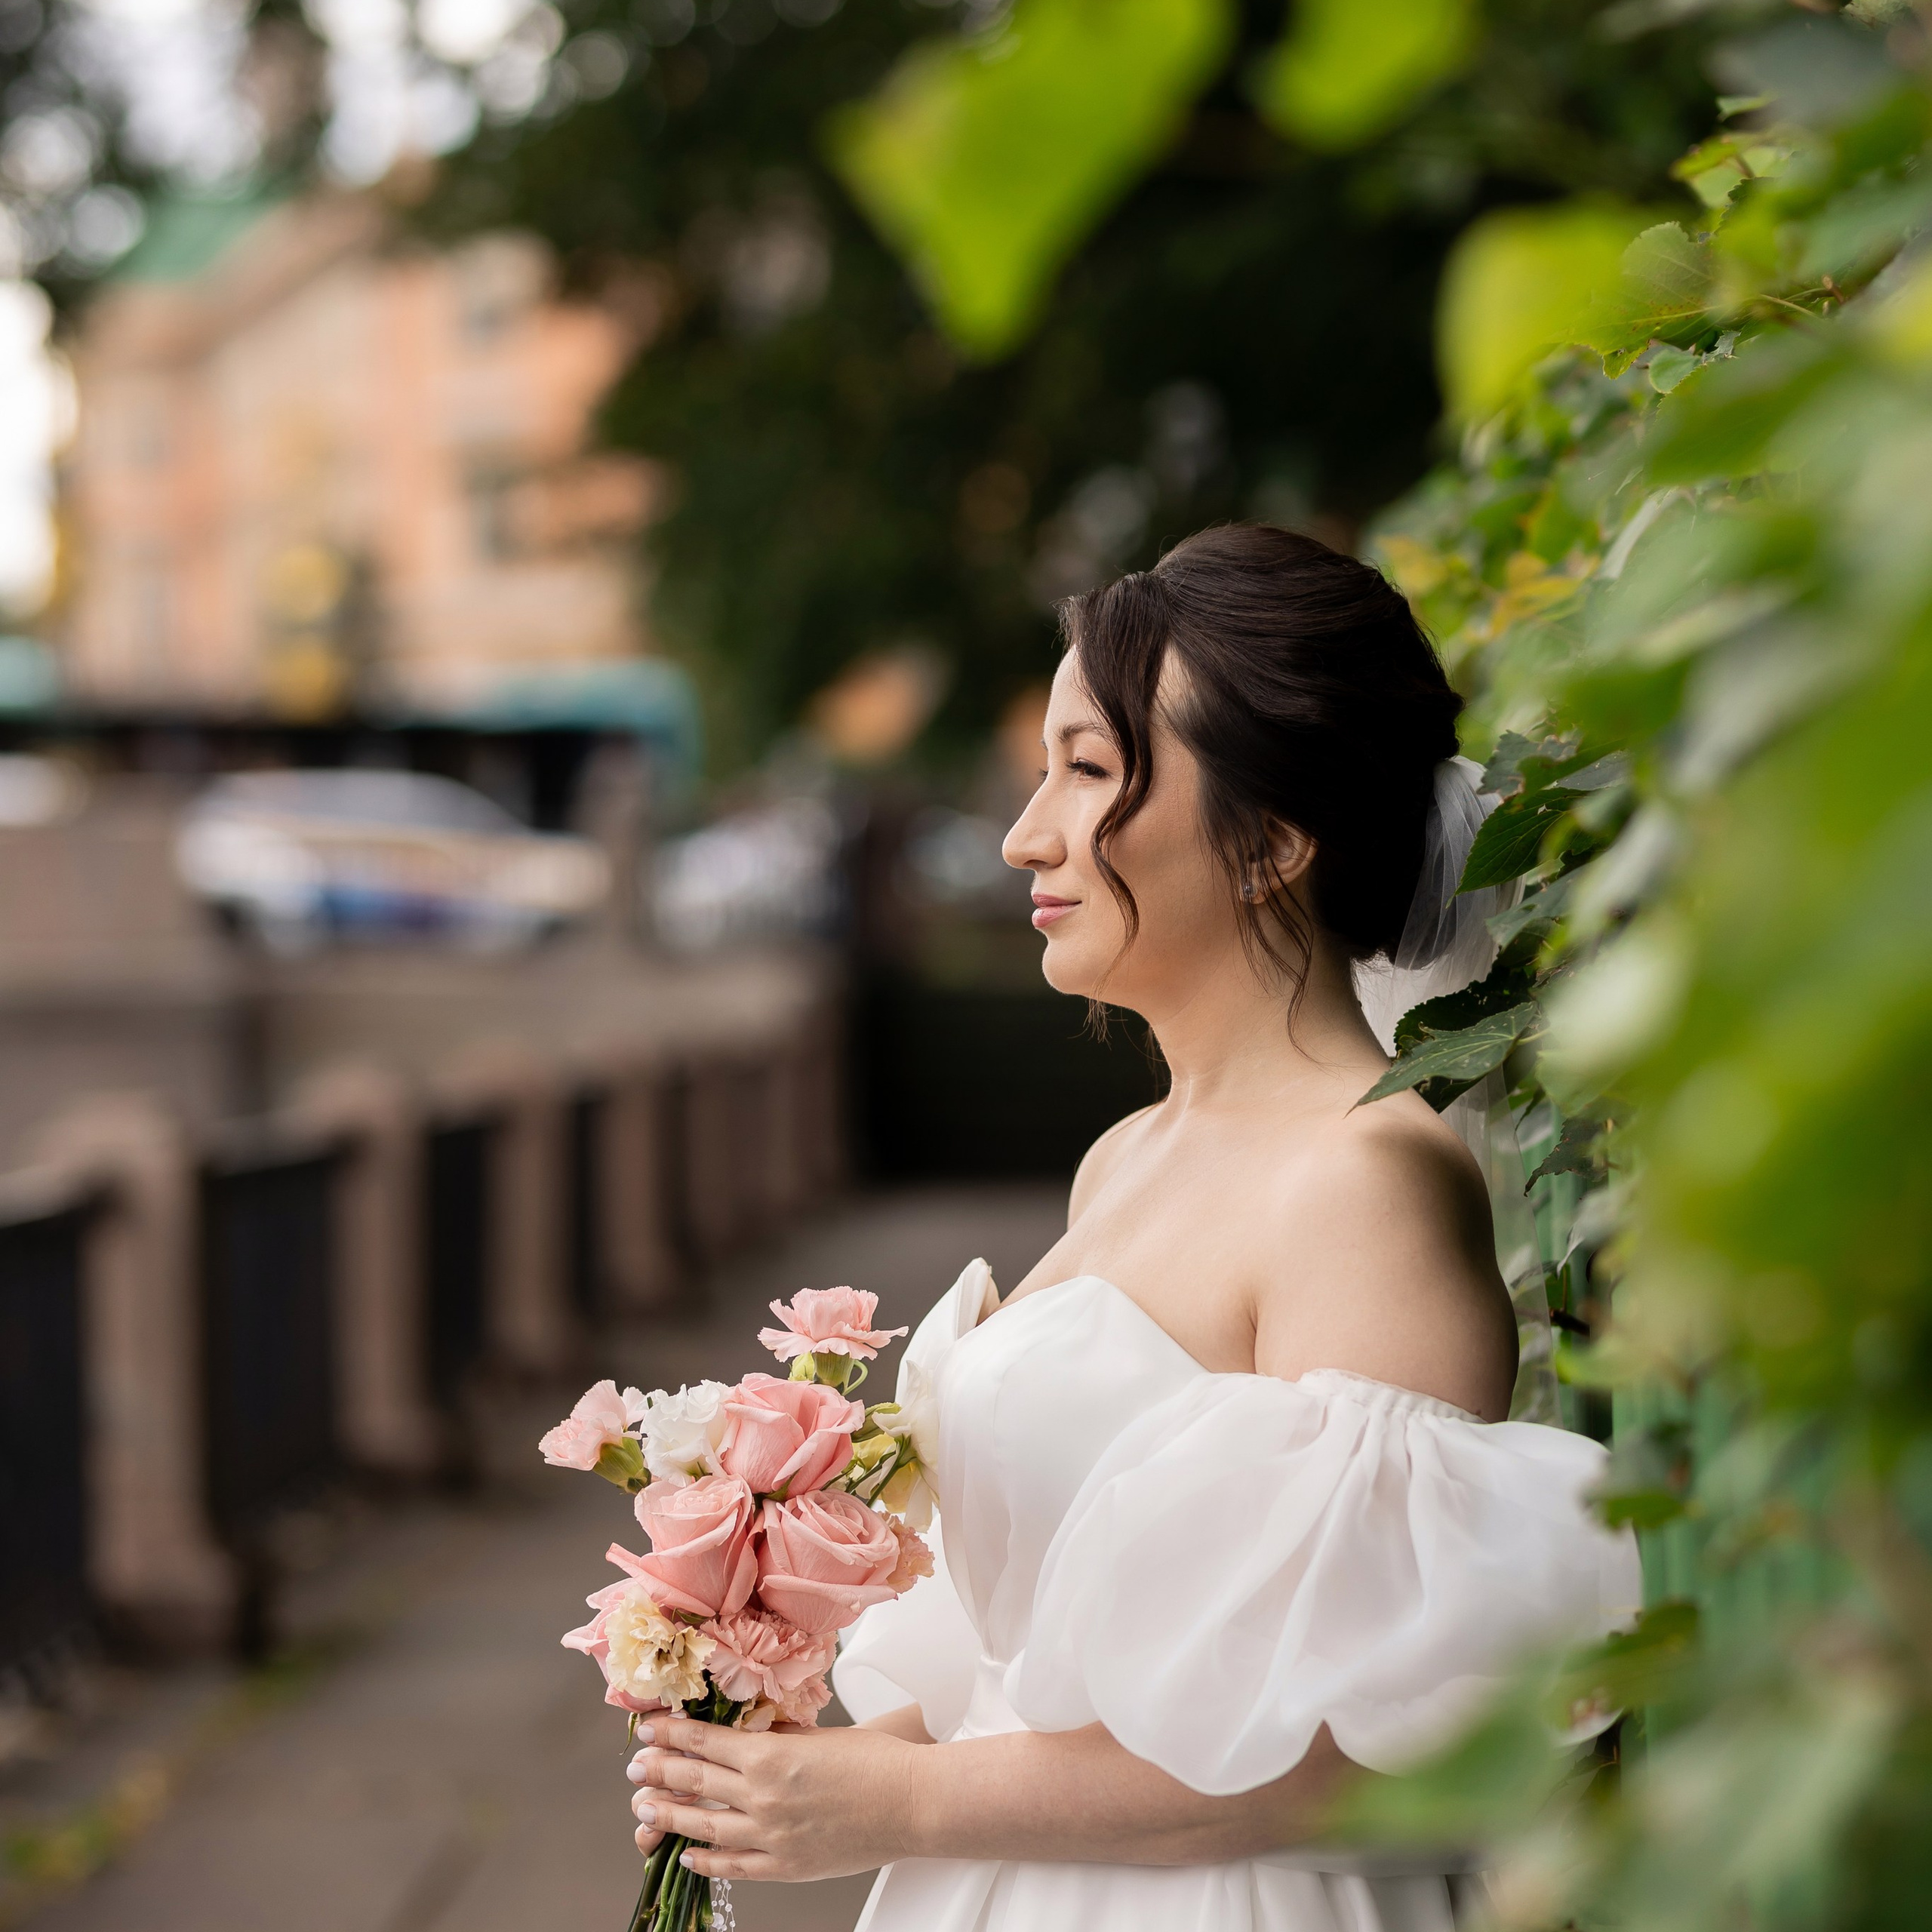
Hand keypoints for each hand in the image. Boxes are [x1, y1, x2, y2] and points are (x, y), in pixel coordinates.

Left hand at [626, 1715, 922, 1881]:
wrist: (910, 1803)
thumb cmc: (874, 1761)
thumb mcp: (818, 1735)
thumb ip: (777, 1737)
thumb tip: (745, 1733)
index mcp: (770, 1755)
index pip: (704, 1742)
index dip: (671, 1735)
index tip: (649, 1729)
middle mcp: (763, 1796)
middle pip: (695, 1782)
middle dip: (659, 1772)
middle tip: (635, 1768)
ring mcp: (771, 1836)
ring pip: (704, 1827)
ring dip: (670, 1816)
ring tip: (645, 1810)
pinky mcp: (785, 1867)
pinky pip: (734, 1865)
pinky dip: (707, 1860)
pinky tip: (690, 1855)